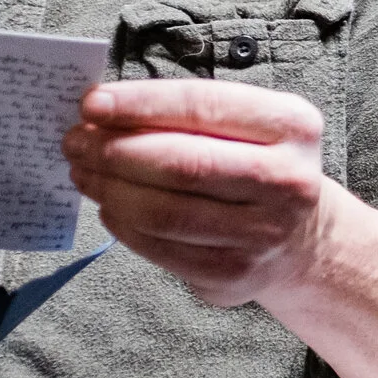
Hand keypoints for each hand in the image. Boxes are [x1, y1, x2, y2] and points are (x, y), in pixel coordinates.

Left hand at [64, 81, 336, 309]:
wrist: (301, 237)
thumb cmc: (258, 163)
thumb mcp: (247, 124)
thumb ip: (188, 114)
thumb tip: (103, 113)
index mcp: (292, 125)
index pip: (203, 106)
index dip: (141, 104)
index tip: (91, 103)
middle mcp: (287, 180)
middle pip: (180, 163)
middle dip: (114, 150)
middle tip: (75, 142)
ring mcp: (263, 233)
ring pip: (164, 211)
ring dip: (109, 189)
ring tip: (83, 173)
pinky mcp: (234, 273)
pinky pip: (160, 247)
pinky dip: (122, 225)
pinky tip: (110, 207)